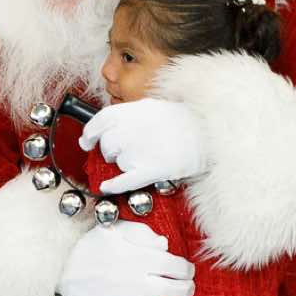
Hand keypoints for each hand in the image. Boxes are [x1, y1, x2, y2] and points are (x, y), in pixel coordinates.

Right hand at [56, 221, 194, 295]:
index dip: (187, 270)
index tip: (188, 270)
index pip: (175, 268)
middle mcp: (134, 285)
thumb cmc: (93, 246)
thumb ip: (143, 233)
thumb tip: (166, 246)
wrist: (63, 269)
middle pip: (173, 292)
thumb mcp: (115, 230)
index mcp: (137, 260)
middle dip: (187, 291)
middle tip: (189, 289)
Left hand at [80, 99, 207, 193]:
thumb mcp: (153, 108)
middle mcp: (132, 130)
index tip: (87, 141)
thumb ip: (129, 116)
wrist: (209, 134)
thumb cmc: (184, 121)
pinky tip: (106, 186)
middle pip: (107, 145)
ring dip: (122, 163)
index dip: (89, 133)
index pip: (100, 121)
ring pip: (117, 162)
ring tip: (142, 158)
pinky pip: (124, 181)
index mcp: (133, 111)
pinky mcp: (151, 170)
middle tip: (122, 152)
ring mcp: (141, 151)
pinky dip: (112, 185)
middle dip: (110, 151)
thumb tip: (106, 129)